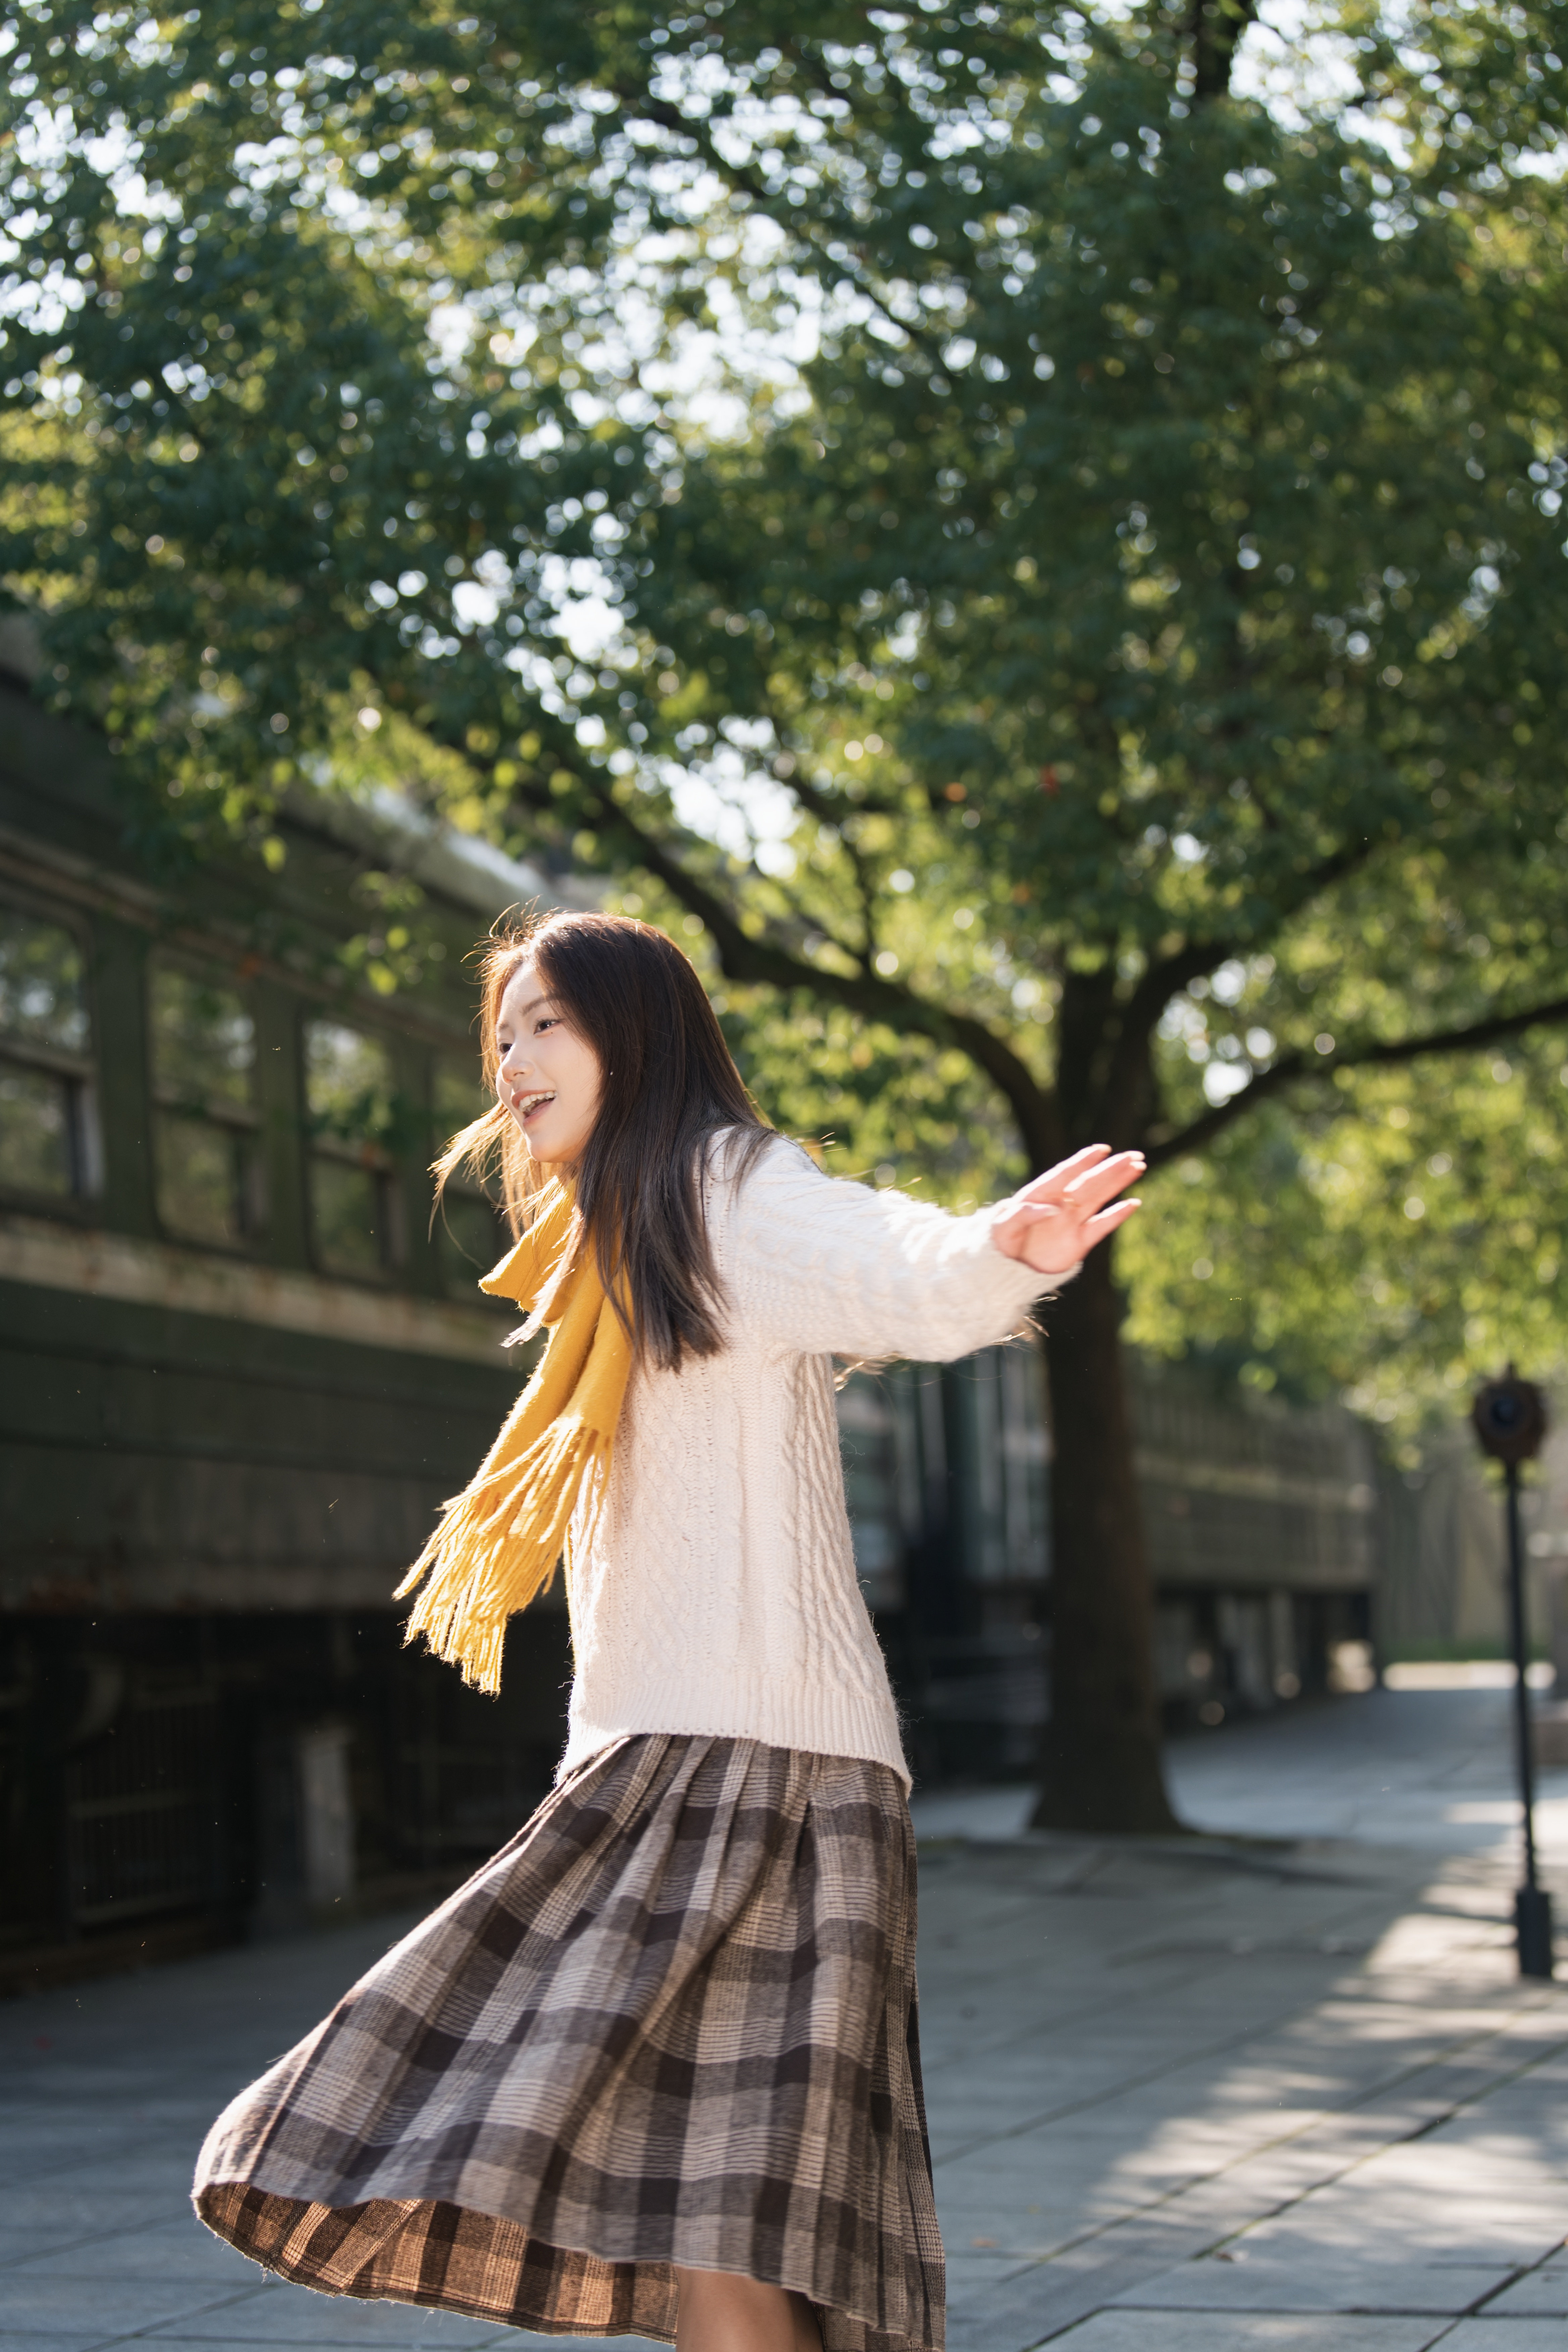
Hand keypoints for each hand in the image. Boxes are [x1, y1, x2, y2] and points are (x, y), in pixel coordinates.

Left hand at [991, 1144, 1144, 1276]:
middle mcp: (1060, 1205)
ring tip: (1138, 1166)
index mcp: (1040, 1195)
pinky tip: (1133, 1203)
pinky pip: (1101, 1226)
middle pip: (1090, 1182)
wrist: (1005, 1268)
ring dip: (1118, 1183)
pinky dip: (1117, 1215)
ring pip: (1100, 1198)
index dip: (1083, 1161)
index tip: (1102, 1149)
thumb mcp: (1002, 1228)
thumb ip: (1023, 1215)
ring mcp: (1071, 1223)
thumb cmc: (999, 1241)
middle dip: (1111, 1168)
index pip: (1065, 1173)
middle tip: (1134, 1155)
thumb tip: (1052, 1209)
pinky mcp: (1079, 1243)